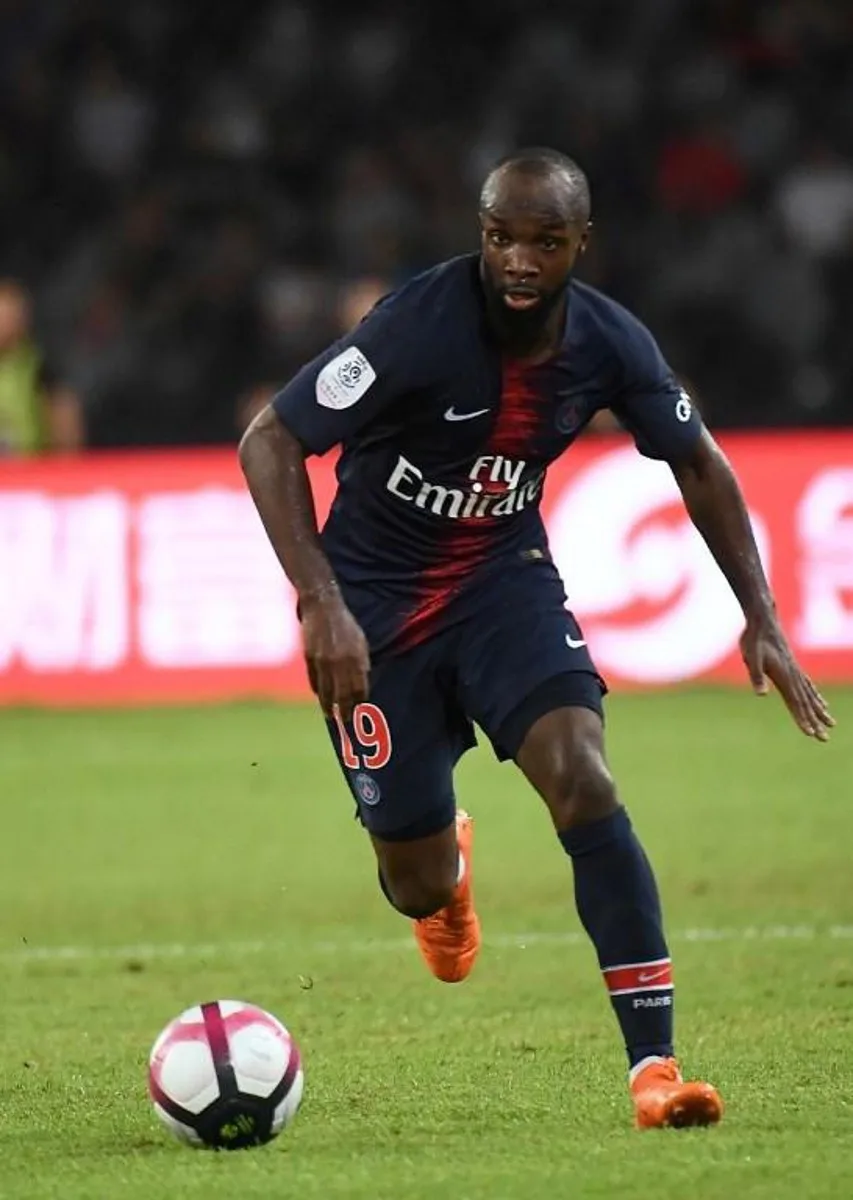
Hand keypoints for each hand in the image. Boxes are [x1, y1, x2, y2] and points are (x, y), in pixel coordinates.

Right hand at [300, 592, 369, 720]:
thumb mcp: (361, 641)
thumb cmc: (346, 624)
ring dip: (329, 705)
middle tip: (347, 721)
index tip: (361, 710)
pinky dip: (317, 690)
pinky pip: (313, 680)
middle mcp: (340, 663)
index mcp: (356, 658)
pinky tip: (320, 697)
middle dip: (345, 710)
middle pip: (342, 694)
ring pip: (325, 691)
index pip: (359, 688)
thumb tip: (363, 680)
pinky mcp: (309, 658)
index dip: (360, 701)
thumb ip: (362, 661)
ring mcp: (323, 662)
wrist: (322, 607)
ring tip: (331, 715)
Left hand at [740, 616, 834, 741]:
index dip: (802, 720)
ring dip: (820, 711)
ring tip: (831, 724)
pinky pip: (808, 685)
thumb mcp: (751, 658)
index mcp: (784, 677)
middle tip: (824, 739)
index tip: (811, 734)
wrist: (762, 619)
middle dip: (815, 722)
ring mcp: (795, 671)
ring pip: (810, 696)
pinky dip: (816, 696)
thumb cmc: (754, 639)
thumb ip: (756, 676)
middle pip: (806, 703)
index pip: (795, 703)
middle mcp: (794, 676)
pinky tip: (822, 702)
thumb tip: (761, 694)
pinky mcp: (793, 666)